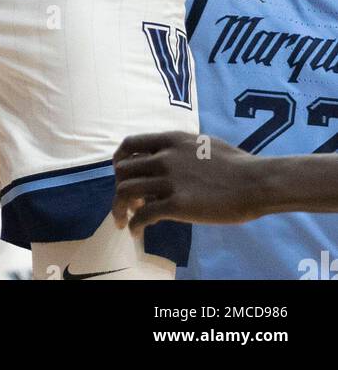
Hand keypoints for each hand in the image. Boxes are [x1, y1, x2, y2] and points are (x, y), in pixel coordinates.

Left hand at [112, 130, 260, 231]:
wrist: (254, 182)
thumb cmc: (235, 164)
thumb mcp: (200, 143)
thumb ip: (180, 149)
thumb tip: (169, 155)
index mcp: (170, 140)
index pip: (129, 145)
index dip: (120, 161)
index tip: (121, 175)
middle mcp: (164, 157)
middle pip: (123, 171)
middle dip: (119, 188)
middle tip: (127, 204)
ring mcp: (169, 181)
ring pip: (126, 192)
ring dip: (121, 209)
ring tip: (125, 221)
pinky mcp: (177, 205)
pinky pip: (143, 216)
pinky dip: (135, 226)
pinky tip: (137, 233)